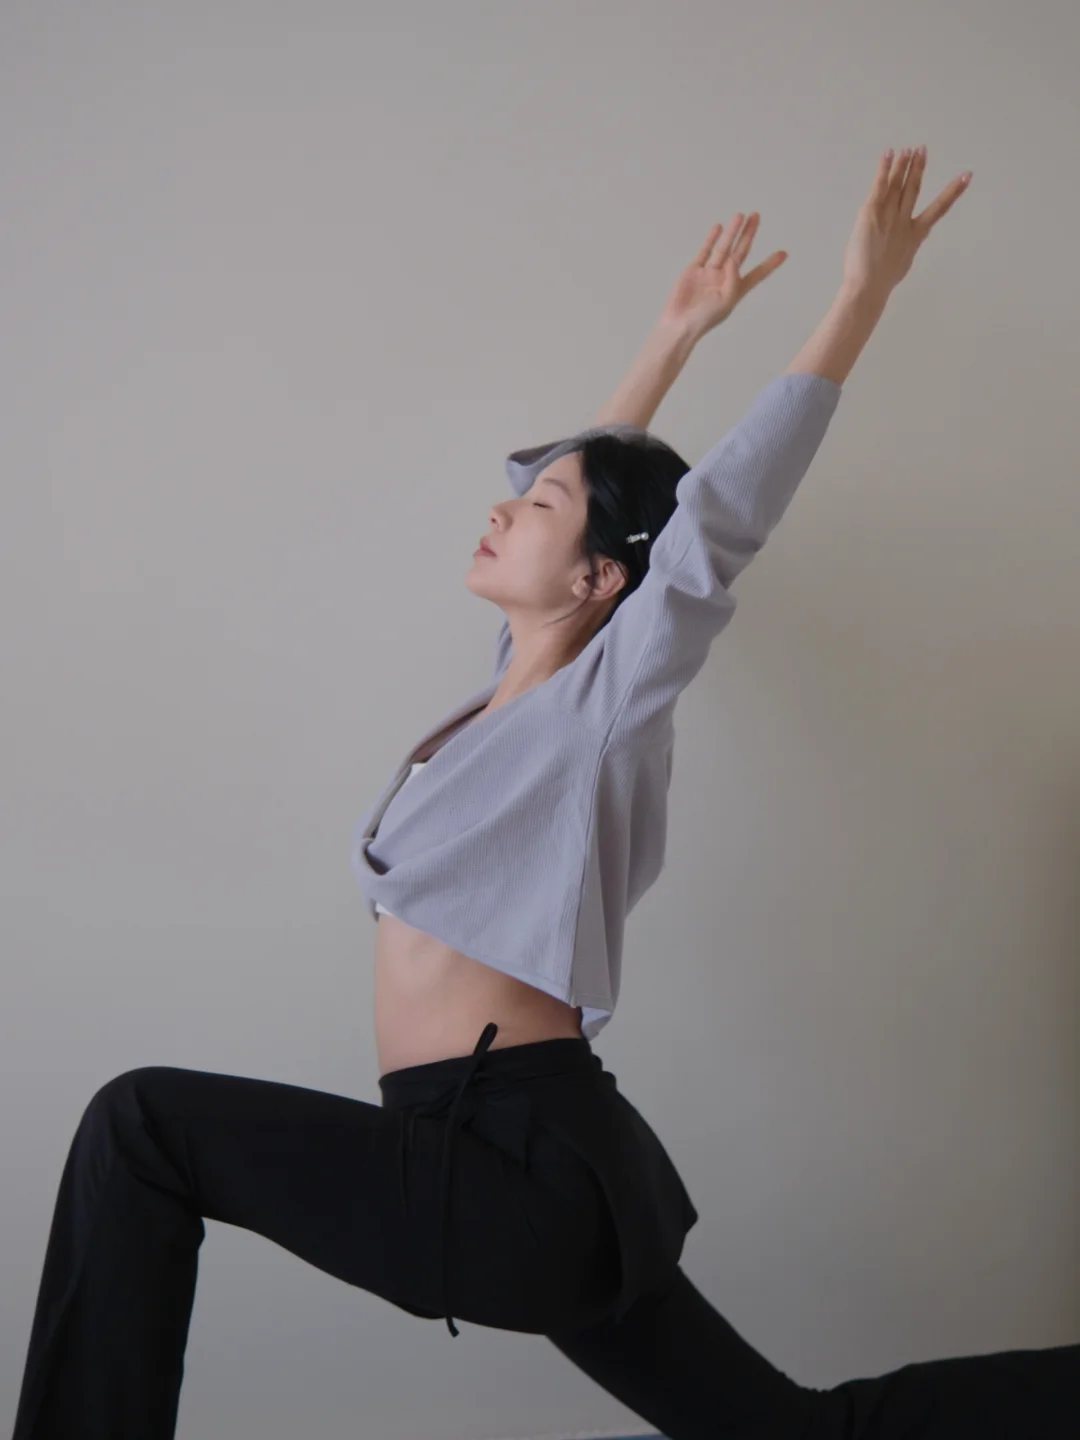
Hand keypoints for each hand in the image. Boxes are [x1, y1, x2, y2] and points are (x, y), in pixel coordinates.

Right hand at [657, 213, 786, 342]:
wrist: (680, 323)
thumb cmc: (704, 318)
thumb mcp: (726, 300)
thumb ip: (733, 278)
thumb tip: (733, 259)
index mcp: (736, 289)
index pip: (757, 274)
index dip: (769, 264)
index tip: (783, 253)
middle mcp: (724, 278)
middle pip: (740, 252)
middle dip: (748, 235)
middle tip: (756, 216)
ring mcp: (709, 273)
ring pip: (723, 248)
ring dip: (732, 232)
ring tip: (739, 216)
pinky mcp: (694, 270)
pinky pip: (705, 251)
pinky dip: (711, 239)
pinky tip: (719, 227)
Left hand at [842, 146, 971, 297]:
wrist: (868, 287)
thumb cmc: (881, 283)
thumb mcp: (902, 264)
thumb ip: (906, 249)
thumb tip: (909, 243)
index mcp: (915, 235)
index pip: (938, 209)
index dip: (953, 192)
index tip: (966, 176)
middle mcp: (904, 222)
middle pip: (913, 189)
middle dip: (919, 168)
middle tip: (922, 149)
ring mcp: (888, 216)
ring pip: (898, 185)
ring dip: (903, 165)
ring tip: (908, 149)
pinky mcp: (871, 214)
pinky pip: (879, 186)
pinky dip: (884, 169)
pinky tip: (889, 153)